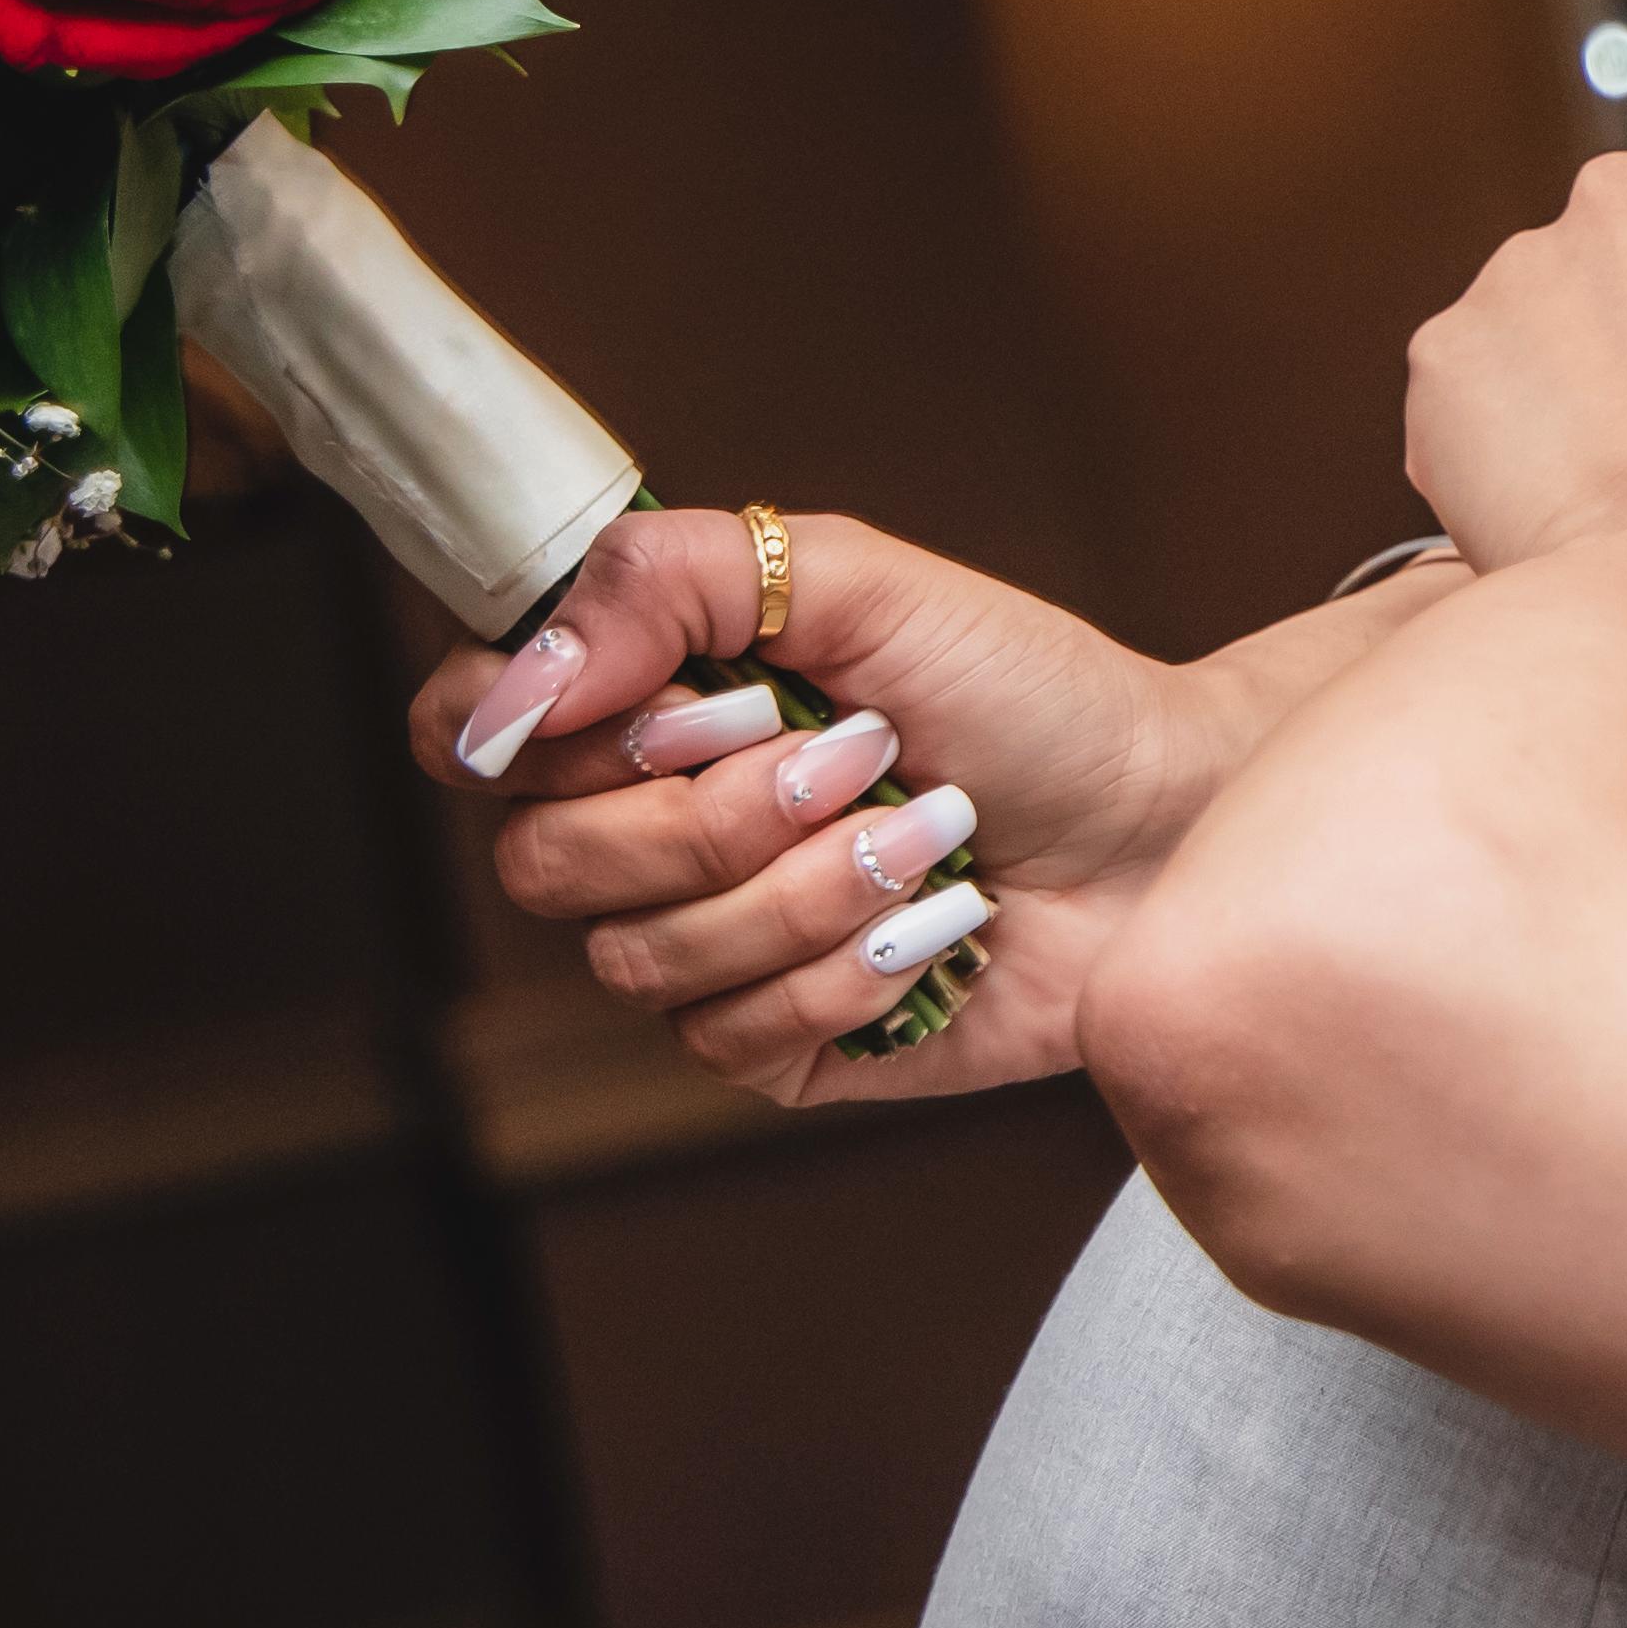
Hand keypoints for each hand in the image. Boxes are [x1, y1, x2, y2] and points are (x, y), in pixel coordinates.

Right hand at [406, 511, 1393, 1109]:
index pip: (464, 733)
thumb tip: (531, 668)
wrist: (1163, 816)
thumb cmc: (1025, 689)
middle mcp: (651, 832)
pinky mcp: (779, 1049)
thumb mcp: (858, 579)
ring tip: (925, 829)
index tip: (641, 707)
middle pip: (543, 863)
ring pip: (643, 960)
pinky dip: (848, 971)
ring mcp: (709, 947)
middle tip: (855, 753)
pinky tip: (936, 921)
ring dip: (805, 889)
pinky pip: (729, 1040)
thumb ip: (676, 579)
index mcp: (643, 708)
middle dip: (715, 809)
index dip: (517, 730)